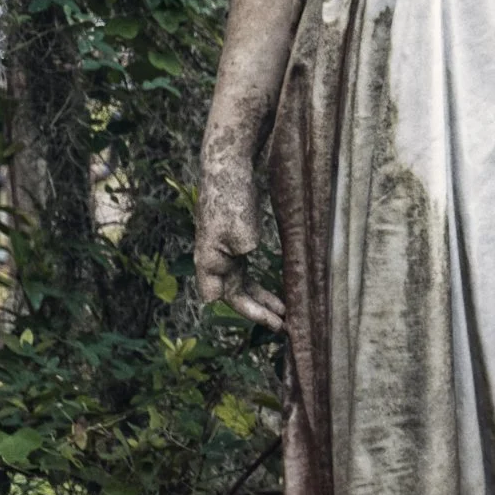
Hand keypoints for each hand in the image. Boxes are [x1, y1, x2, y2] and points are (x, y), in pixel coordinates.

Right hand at [195, 172, 285, 331]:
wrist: (227, 168)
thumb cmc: (231, 198)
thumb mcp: (240, 229)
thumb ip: (244, 251)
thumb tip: (249, 256)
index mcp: (209, 261)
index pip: (223, 297)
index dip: (247, 311)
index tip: (272, 320)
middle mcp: (213, 260)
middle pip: (234, 295)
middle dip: (258, 311)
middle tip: (284, 326)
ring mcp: (223, 251)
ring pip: (241, 284)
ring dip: (261, 299)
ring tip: (285, 314)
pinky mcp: (234, 242)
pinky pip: (247, 270)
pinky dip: (261, 282)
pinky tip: (279, 290)